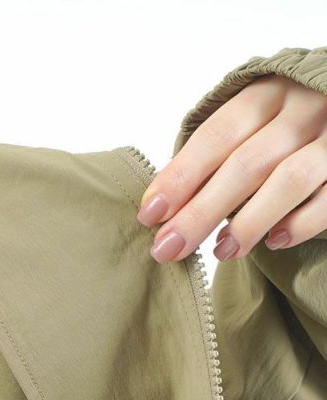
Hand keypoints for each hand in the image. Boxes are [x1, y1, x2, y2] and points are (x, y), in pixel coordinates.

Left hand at [136, 74, 326, 261]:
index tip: (149, 214)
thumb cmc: (284, 125)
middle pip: (246, 164)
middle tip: (169, 248)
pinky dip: (299, 224)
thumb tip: (162, 207)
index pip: (217, 135)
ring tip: (220, 252)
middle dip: (201, 211)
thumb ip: (214, 155)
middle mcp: (303, 109)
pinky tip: (273, 242)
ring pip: (289, 181)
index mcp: (267, 94)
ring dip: (248, 222)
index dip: (181, 176)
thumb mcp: (252, 123)